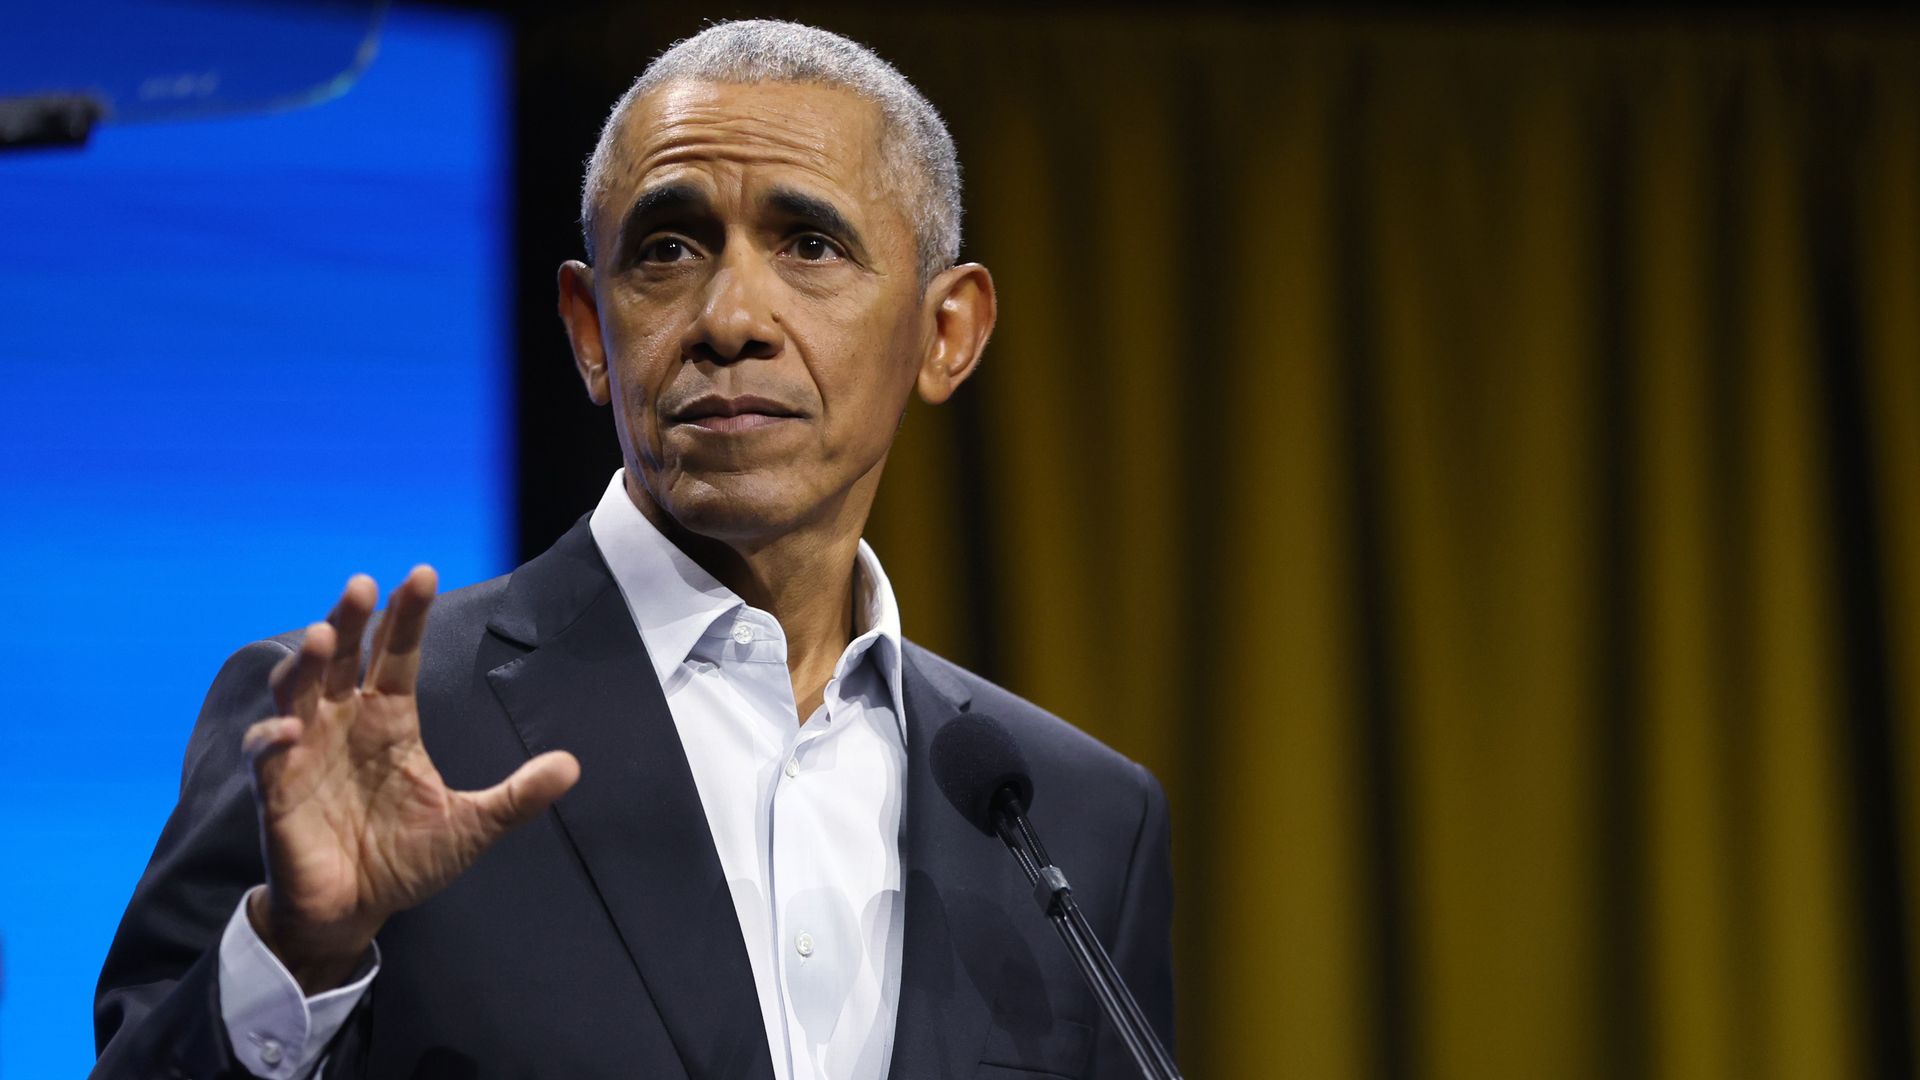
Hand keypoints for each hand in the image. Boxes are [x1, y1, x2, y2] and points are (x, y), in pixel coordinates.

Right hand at [242, 567, 580, 993]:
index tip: (421, 574)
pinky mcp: (276, 791)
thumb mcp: (471, 827)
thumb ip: (518, 796)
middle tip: (362, 585)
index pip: (396, 656)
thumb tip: (572, 765)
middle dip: (350, 620)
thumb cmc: (405, 860)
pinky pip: (265, 756)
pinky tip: (287, 730)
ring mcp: (305, 752)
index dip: (406, 617)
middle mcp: (343, 723)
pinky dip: (270, 740)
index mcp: (389, 720)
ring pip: (297, 691)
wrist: (355, 912)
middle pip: (342, 657)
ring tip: (320, 635)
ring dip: (305, 663)